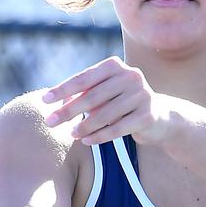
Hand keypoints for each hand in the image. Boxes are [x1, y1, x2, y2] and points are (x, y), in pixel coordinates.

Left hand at [43, 56, 170, 145]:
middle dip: (68, 111)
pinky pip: (117, 129)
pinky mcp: (147, 115)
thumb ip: (84, 94)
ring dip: (84, 126)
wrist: (160, 117)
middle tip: (50, 122)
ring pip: (104, 114)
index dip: (63, 89)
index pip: (84, 78)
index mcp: (115, 66)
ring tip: (71, 134)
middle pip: (92, 96)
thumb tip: (56, 102)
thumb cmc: (123, 104)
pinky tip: (86, 141)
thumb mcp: (104, 94)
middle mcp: (130, 76)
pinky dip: (99, 136)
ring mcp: (141, 95)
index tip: (44, 100)